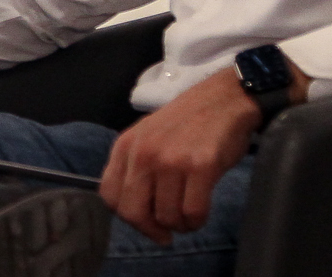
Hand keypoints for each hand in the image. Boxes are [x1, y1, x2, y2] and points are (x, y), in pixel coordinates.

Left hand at [99, 67, 272, 242]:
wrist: (223, 100)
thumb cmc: (186, 123)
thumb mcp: (147, 137)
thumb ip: (134, 166)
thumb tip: (133, 209)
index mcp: (125, 145)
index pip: (109, 196)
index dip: (127, 218)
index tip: (145, 224)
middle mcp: (143, 153)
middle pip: (133, 212)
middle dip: (152, 230)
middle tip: (168, 232)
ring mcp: (171, 160)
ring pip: (166, 217)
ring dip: (180, 225)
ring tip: (188, 215)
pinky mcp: (200, 167)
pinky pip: (193, 213)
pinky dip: (197, 221)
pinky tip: (201, 212)